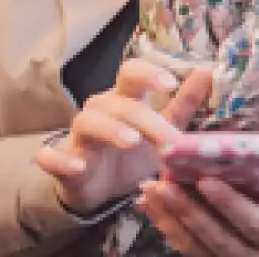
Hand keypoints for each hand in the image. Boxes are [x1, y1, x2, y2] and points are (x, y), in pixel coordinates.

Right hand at [35, 59, 212, 214]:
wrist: (101, 188)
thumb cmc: (134, 150)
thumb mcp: (163, 126)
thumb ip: (184, 102)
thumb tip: (207, 70)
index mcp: (126, 98)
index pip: (132, 72)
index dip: (149, 73)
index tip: (171, 84)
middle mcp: (101, 110)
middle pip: (120, 103)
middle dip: (147, 120)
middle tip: (170, 142)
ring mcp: (79, 135)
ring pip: (88, 122)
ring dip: (110, 130)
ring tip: (131, 142)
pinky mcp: (61, 161)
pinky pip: (51, 157)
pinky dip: (60, 159)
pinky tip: (76, 166)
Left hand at [137, 178, 258, 256]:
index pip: (252, 223)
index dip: (229, 204)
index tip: (205, 180)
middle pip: (216, 238)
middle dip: (187, 211)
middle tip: (163, 184)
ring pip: (195, 247)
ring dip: (169, 220)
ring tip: (149, 192)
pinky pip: (187, 250)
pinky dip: (167, 228)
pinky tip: (150, 206)